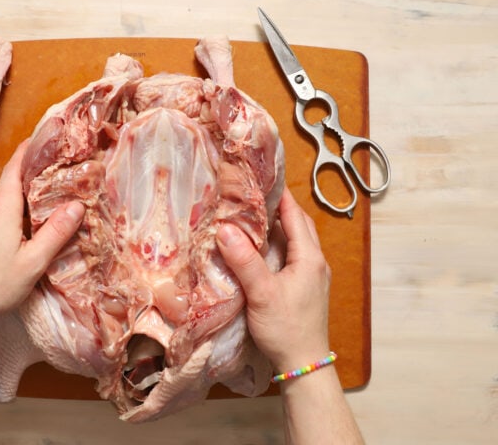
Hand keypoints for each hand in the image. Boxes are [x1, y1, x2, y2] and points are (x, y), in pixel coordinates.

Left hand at [0, 140, 84, 331]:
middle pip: (4, 192)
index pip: (15, 168)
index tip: (36, 141)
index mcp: (1, 208)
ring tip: (7, 244)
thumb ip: (56, 232)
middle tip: (33, 223)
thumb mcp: (33, 264)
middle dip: (19, 201)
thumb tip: (76, 205)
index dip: (27, 152)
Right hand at [217, 188, 330, 371]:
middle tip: (254, 194)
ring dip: (279, 226)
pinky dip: (279, 244)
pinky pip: (293, 255)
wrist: (304, 364)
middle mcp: (315, 262)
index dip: (279, 194)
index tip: (260, 177)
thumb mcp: (261, 293)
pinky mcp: (305, 288)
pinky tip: (261, 249)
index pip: (294, 214)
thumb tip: (225, 228)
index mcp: (309, 257)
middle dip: (279, 207)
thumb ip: (244, 260)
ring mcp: (313, 276)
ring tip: (254, 216)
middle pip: (299, 224)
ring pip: (297, 240)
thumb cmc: (286, 328)